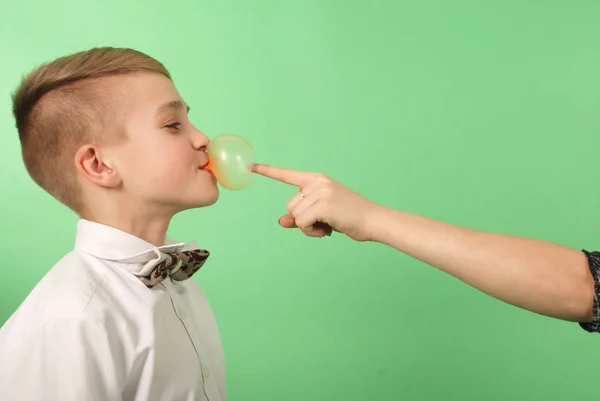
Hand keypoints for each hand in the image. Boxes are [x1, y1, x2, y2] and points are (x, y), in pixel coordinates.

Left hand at [251, 163, 379, 240]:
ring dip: (308, 227)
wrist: (374, 221)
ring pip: (295, 216)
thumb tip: (281, 221)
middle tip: (325, 222)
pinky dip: (312, 231)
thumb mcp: (322, 216)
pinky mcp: (323, 204)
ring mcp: (321, 191)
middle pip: (290, 206)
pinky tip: (328, 230)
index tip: (251, 166)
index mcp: (318, 179)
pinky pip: (302, 223)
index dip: (268, 171)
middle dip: (303, 219)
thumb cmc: (349, 218)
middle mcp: (318, 182)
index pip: (288, 175)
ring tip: (329, 224)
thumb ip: (300, 217)